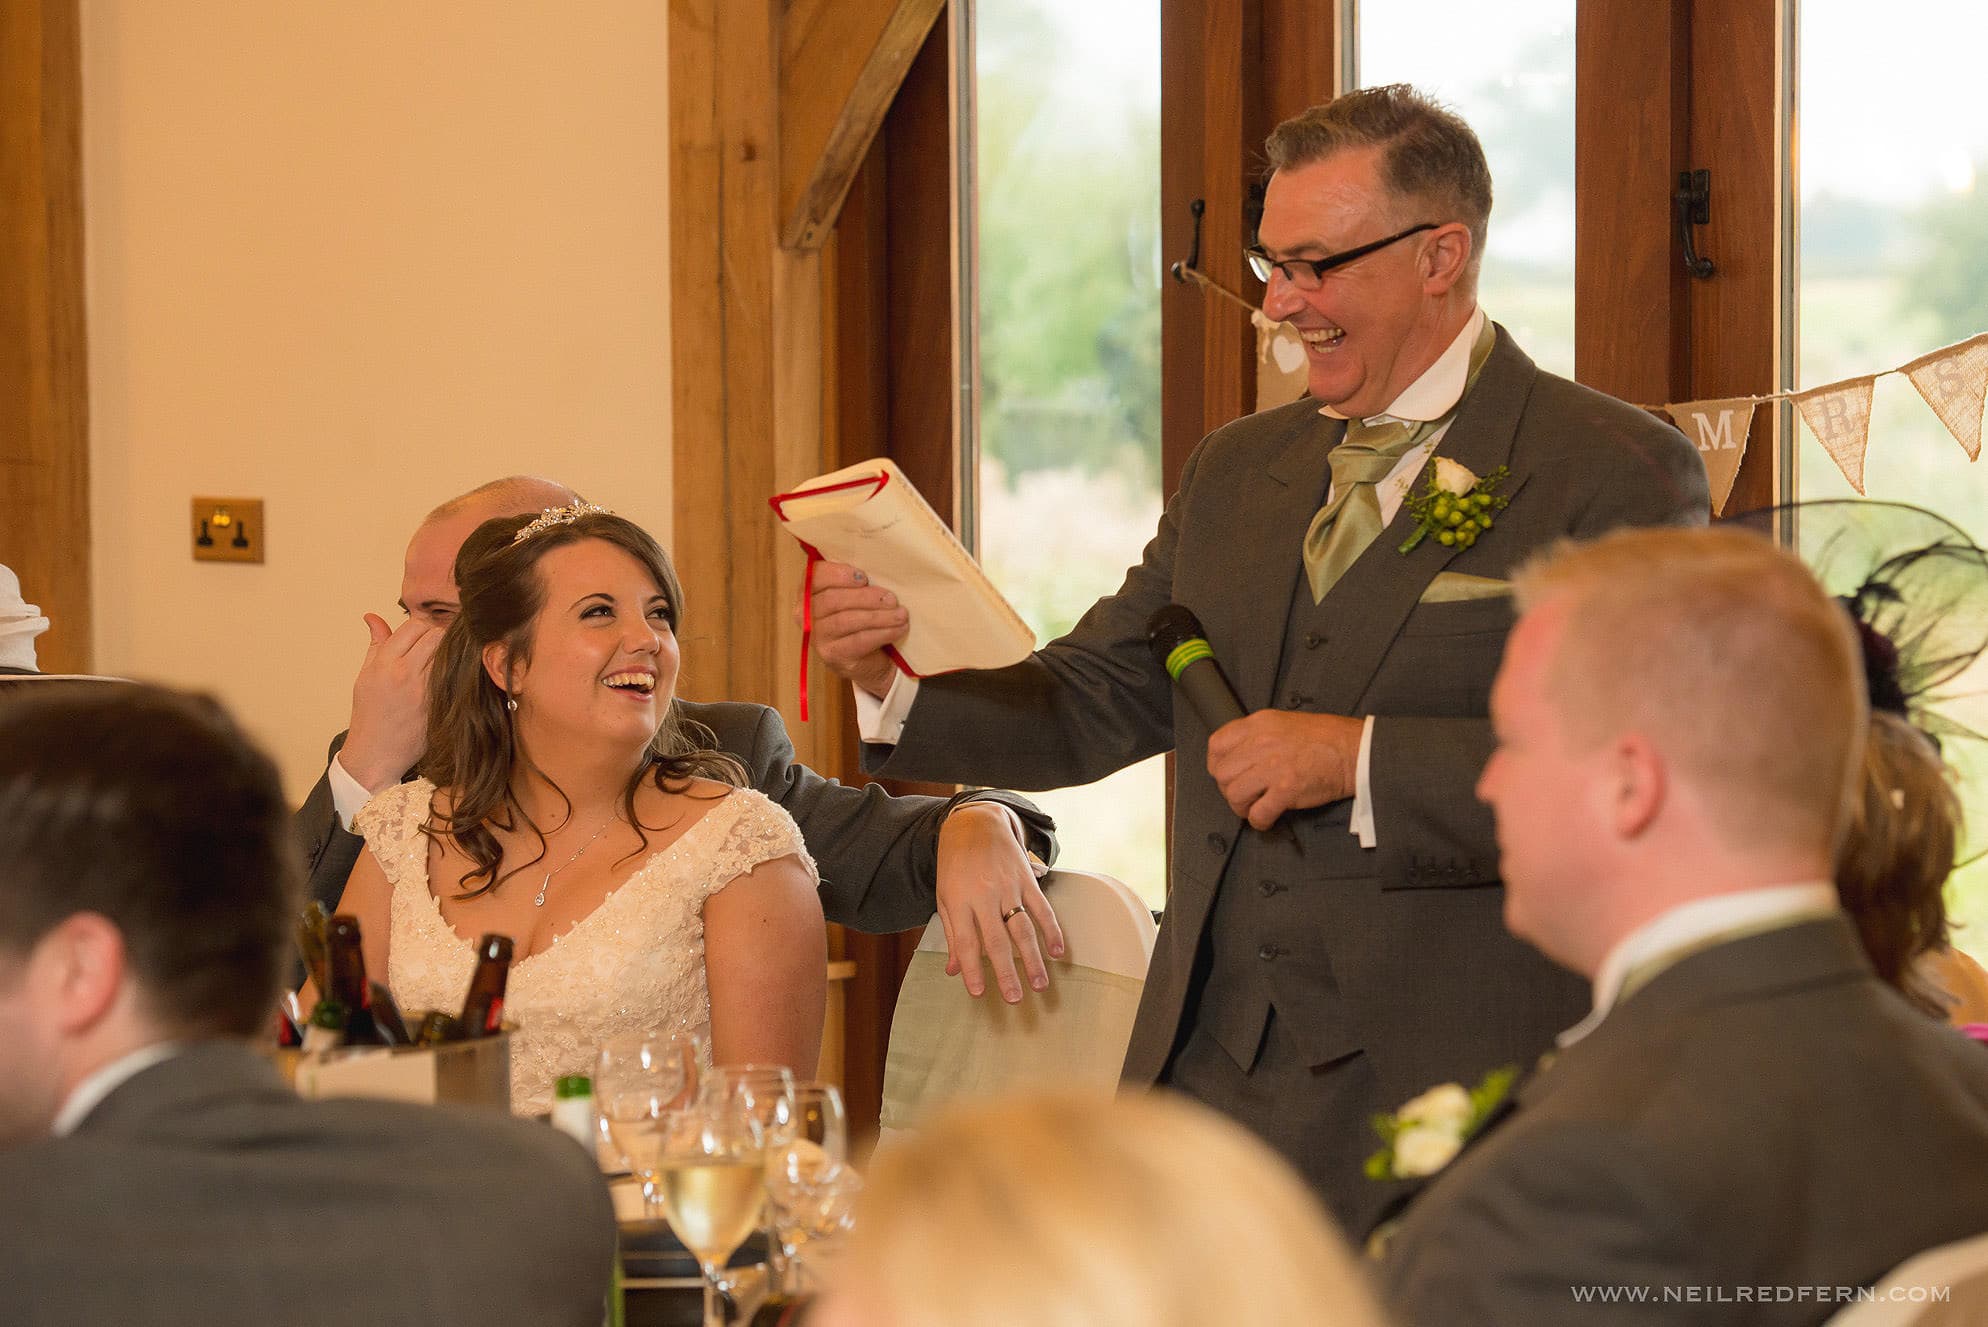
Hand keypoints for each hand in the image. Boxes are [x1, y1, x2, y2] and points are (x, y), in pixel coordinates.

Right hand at [340, 613, 440, 792]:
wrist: (376, 753)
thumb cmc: (369, 714)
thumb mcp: (365, 676)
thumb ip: (376, 644)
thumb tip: (372, 617)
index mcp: (384, 664)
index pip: (414, 626)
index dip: (422, 625)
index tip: (423, 633)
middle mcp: (405, 674)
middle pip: (436, 635)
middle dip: (438, 635)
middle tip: (436, 646)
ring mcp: (424, 691)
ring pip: (448, 655)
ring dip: (448, 653)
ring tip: (442, 661)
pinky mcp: (439, 705)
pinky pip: (453, 678)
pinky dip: (454, 673)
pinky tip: (450, 678)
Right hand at [795, 561, 904, 699]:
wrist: (870, 660)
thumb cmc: (863, 619)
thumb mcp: (857, 595)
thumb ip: (858, 580)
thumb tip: (879, 563)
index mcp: (809, 592)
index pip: (815, 576)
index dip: (838, 575)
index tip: (864, 577)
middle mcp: (805, 615)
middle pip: (832, 600)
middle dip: (865, 597)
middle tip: (891, 598)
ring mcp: (818, 637)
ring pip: (847, 621)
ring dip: (879, 616)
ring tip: (901, 614)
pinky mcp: (833, 655)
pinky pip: (859, 640)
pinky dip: (883, 633)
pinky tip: (899, 628)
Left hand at [933, 802, 1064, 1002]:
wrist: (975, 822)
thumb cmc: (955, 865)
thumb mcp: (945, 897)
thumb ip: (953, 934)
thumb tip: (955, 971)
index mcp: (959, 901)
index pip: (966, 942)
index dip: (972, 969)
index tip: (979, 993)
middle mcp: (984, 896)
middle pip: (997, 940)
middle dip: (1006, 972)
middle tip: (1014, 999)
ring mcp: (1008, 887)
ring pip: (1023, 929)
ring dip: (1033, 959)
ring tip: (1040, 984)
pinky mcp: (1026, 879)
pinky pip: (1042, 908)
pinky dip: (1052, 930)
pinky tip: (1058, 951)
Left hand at [1205, 710, 1363, 829]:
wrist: (1354, 750)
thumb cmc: (1326, 738)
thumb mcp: (1284, 722)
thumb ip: (1259, 735)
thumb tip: (1240, 755)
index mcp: (1260, 724)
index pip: (1217, 744)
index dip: (1216, 763)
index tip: (1224, 773)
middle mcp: (1262, 743)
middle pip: (1223, 773)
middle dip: (1228, 789)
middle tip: (1242, 794)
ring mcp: (1273, 767)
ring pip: (1235, 794)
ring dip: (1241, 806)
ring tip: (1254, 807)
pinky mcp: (1286, 790)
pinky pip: (1258, 813)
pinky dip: (1259, 821)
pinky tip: (1267, 819)